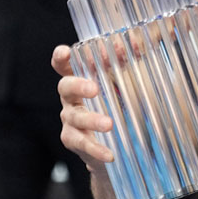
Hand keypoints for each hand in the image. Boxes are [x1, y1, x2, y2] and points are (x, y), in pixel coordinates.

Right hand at [54, 45, 114, 170]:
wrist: (113, 144)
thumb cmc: (117, 105)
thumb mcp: (122, 84)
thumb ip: (126, 63)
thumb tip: (136, 44)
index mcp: (79, 80)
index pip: (64, 66)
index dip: (61, 58)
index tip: (65, 52)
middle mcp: (70, 98)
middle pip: (65, 87)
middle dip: (78, 86)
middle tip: (94, 89)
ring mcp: (69, 120)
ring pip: (75, 117)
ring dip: (91, 120)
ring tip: (109, 124)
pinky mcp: (73, 140)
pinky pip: (82, 144)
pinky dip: (96, 149)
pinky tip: (109, 154)